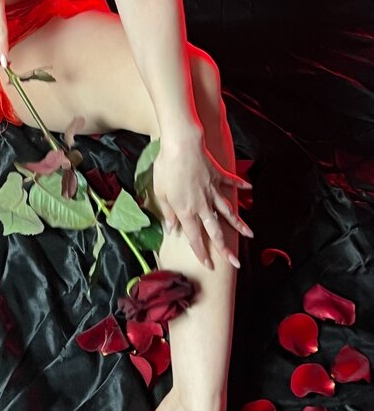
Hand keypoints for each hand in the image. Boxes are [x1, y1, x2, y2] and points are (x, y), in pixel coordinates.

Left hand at [152, 136, 253, 269]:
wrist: (181, 145)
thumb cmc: (166, 168)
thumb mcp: (160, 192)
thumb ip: (167, 211)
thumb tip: (171, 228)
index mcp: (186, 210)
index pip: (194, 237)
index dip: (201, 253)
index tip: (209, 265)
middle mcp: (202, 205)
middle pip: (215, 231)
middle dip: (225, 248)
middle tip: (235, 263)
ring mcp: (212, 190)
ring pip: (228, 211)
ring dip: (239, 224)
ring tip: (250, 234)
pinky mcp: (217, 175)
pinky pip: (230, 182)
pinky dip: (240, 185)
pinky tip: (249, 189)